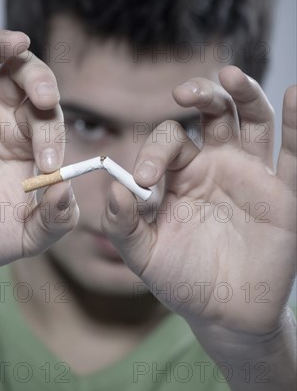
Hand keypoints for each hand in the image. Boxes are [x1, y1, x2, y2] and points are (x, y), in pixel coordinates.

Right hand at [0, 3, 78, 285]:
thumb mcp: (25, 236)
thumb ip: (55, 219)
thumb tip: (65, 191)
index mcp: (31, 143)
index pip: (50, 121)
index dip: (53, 137)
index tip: (47, 166)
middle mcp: (3, 118)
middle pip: (28, 79)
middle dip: (40, 82)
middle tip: (45, 99)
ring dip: (2, 47)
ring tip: (15, 41)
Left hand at [102, 65, 295, 338]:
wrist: (223, 313)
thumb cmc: (181, 279)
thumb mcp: (143, 255)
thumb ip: (122, 224)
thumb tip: (111, 188)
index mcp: (181, 173)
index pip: (170, 139)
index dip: (153, 152)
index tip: (144, 181)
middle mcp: (217, 163)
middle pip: (214, 112)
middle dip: (201, 95)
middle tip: (183, 93)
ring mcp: (251, 174)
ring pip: (253, 120)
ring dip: (244, 94)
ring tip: (231, 76)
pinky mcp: (282, 194)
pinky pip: (294, 155)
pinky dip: (296, 124)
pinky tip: (294, 95)